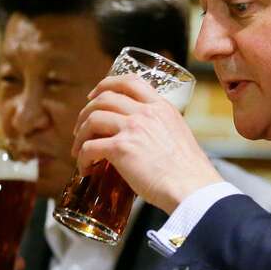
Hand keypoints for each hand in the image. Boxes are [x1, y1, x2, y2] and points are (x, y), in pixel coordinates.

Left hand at [71, 75, 222, 213]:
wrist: (191, 188)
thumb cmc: (188, 171)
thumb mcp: (179, 135)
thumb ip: (162, 128)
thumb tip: (146, 139)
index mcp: (161, 107)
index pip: (130, 81)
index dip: (106, 84)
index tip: (94, 95)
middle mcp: (146, 112)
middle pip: (105, 98)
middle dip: (86, 111)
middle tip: (81, 127)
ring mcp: (132, 128)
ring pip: (93, 119)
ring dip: (81, 135)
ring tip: (79, 150)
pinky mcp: (121, 148)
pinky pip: (90, 147)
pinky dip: (82, 157)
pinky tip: (85, 168)